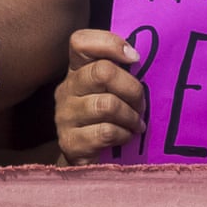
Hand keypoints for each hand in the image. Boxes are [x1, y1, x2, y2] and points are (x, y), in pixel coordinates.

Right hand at [54, 29, 144, 165]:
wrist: (88, 164)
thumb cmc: (109, 121)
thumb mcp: (112, 92)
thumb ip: (120, 73)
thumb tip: (137, 56)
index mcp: (77, 70)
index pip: (81, 41)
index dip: (109, 43)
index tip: (135, 58)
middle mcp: (67, 88)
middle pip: (102, 72)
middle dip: (132, 89)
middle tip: (141, 104)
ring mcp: (65, 115)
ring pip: (107, 104)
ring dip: (131, 116)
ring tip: (136, 124)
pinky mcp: (70, 142)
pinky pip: (105, 132)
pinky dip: (123, 135)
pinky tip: (125, 138)